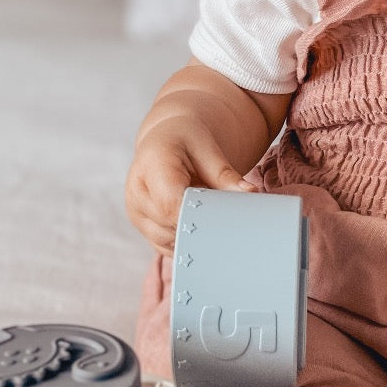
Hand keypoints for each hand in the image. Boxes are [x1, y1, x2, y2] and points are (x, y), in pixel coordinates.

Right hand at [125, 114, 253, 255]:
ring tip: (209, 214)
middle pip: (170, 225)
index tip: (222, 216)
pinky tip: (200, 226)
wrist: (165, 140)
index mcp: (151, 165)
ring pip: (169, 240)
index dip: (197, 216)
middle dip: (201, 225)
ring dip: (194, 234)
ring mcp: (136, 212)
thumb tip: (249, 194)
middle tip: (225, 217)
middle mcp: (137, 191)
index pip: (170, 204)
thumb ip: (225, 174)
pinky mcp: (143, 227)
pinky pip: (167, 246)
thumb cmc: (187, 140)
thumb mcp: (207, 148)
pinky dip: (187, 241)